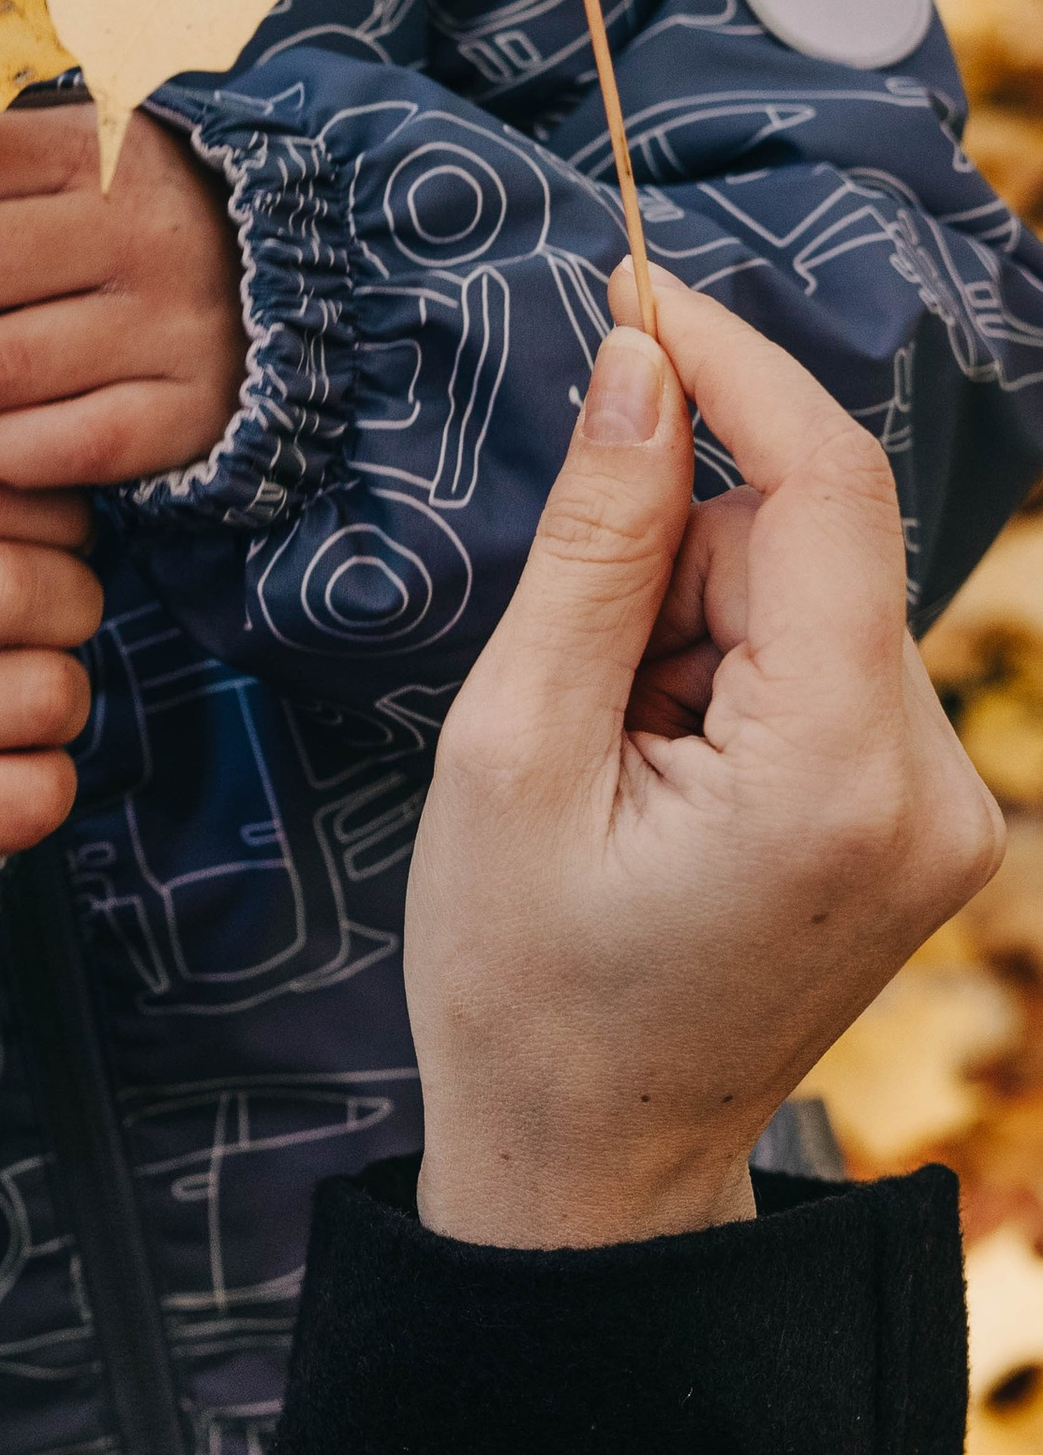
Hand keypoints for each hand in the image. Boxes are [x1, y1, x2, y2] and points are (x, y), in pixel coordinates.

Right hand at [0, 449, 103, 901]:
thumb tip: (4, 354)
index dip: (54, 515)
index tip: (48, 542)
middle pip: (16, 587)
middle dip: (74, 603)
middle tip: (58, 622)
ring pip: (43, 693)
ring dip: (63, 699)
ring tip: (18, 698)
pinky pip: (34, 793)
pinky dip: (45, 783)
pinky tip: (0, 771)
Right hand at [405, 266, 1001, 1249]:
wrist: (584, 1167)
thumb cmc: (517, 982)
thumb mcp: (509, 749)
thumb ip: (594, 545)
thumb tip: (638, 365)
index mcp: (836, 774)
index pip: (830, 486)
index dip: (731, 365)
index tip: (629, 288)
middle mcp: (934, 785)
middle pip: (810, 545)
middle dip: (674, 560)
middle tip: (567, 689)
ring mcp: (945, 809)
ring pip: (813, 598)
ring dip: (694, 625)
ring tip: (608, 760)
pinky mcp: (926, 818)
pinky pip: (826, 663)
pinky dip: (728, 676)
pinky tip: (660, 775)